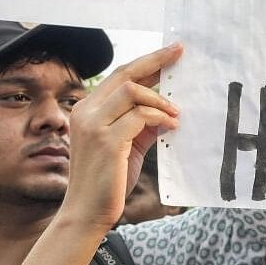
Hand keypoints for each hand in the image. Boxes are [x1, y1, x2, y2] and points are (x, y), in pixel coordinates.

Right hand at [63, 44, 182, 228]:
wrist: (88, 213)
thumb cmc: (108, 181)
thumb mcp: (128, 145)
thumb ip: (143, 125)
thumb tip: (168, 109)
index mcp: (88, 109)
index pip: (120, 76)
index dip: (147, 62)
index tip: (171, 52)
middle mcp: (86, 111)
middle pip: (125, 74)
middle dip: (155, 61)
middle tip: (179, 53)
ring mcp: (93, 125)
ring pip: (132, 92)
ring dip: (160, 98)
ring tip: (176, 112)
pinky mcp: (106, 140)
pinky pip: (139, 116)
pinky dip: (160, 117)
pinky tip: (173, 125)